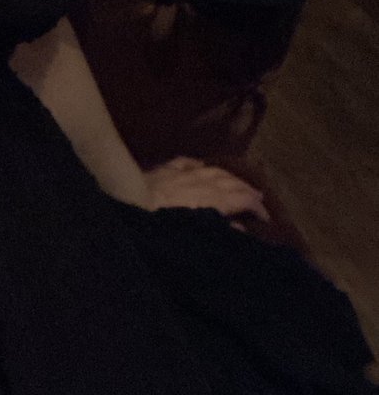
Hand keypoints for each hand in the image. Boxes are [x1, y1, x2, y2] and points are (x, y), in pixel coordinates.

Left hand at [143, 156, 269, 231]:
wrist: (129, 201)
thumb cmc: (162, 223)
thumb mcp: (194, 232)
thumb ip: (220, 228)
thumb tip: (240, 227)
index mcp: (213, 199)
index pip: (243, 200)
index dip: (257, 208)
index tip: (265, 217)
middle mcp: (203, 181)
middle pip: (232, 182)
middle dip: (247, 190)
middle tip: (258, 198)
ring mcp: (183, 172)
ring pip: (213, 170)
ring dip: (229, 176)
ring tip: (238, 182)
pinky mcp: (165, 169)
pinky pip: (187, 163)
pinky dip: (198, 165)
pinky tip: (202, 165)